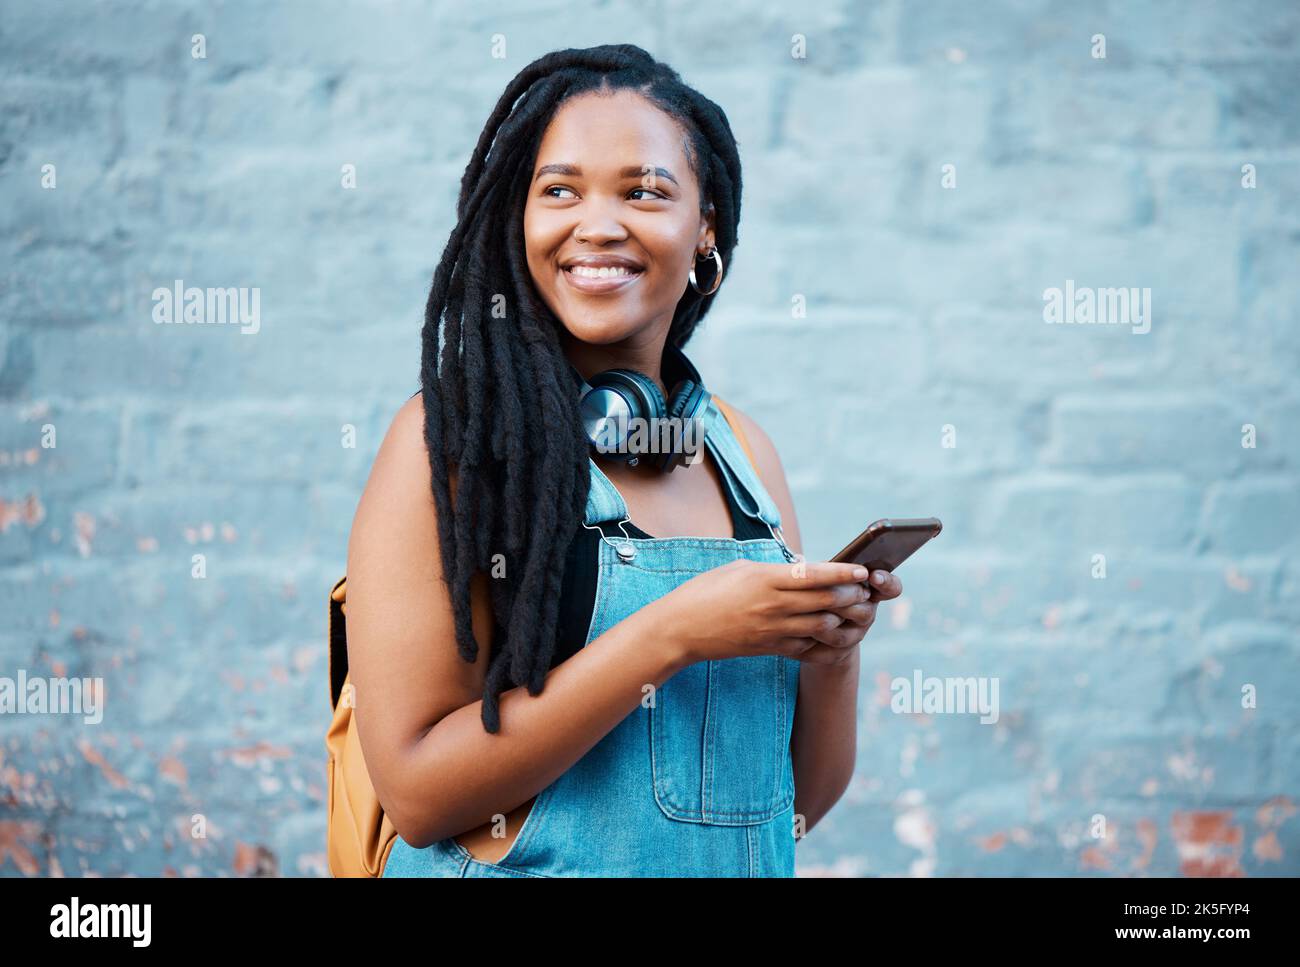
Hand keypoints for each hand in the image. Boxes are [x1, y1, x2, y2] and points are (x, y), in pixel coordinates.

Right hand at [658, 558, 876, 665]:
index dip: (843, 574)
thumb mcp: (739, 569)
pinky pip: (807, 647)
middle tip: (866, 590)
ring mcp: (773, 630)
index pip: (815, 575)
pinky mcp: (769, 649)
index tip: (862, 570)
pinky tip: (834, 634)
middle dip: (852, 596)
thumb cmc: (705, 592)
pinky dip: (825, 641)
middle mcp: (773, 605)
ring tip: (855, 611)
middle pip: (826, 601)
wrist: (680, 629)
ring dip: (844, 619)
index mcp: (766, 579)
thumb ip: (773, 569)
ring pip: (823, 626)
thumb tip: (801, 568)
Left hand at [795, 568, 903, 665]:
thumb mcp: (824, 575)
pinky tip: (794, 635)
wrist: (810, 623)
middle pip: (864, 611)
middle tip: (826, 594)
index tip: (874, 576)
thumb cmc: (818, 588)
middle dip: (843, 603)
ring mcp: (853, 636)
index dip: (886, 582)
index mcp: (869, 590)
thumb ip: (828, 571)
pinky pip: (825, 653)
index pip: (891, 587)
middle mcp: (866, 614)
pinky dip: (809, 645)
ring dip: (822, 625)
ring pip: (842, 635)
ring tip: (803, 615)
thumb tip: (816, 565)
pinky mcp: (837, 654)